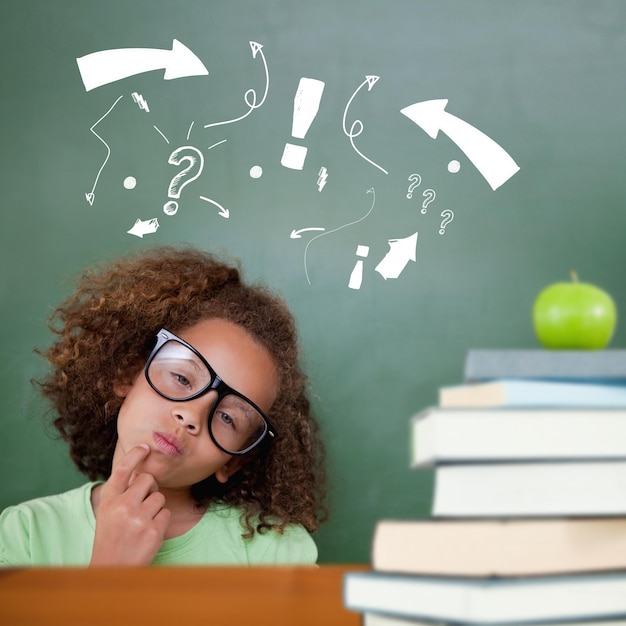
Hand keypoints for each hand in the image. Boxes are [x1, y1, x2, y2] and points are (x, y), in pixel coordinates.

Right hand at [90, 444, 170, 565]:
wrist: (112, 570)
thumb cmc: (112, 538)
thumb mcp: (109, 513)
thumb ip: (122, 493)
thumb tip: (139, 472)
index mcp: (109, 500)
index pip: (122, 469)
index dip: (134, 455)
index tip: (145, 447)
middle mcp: (123, 506)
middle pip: (148, 480)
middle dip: (150, 488)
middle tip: (142, 504)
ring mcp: (139, 519)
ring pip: (160, 497)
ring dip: (155, 507)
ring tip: (142, 523)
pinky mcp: (154, 531)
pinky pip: (166, 514)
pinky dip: (160, 522)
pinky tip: (148, 534)